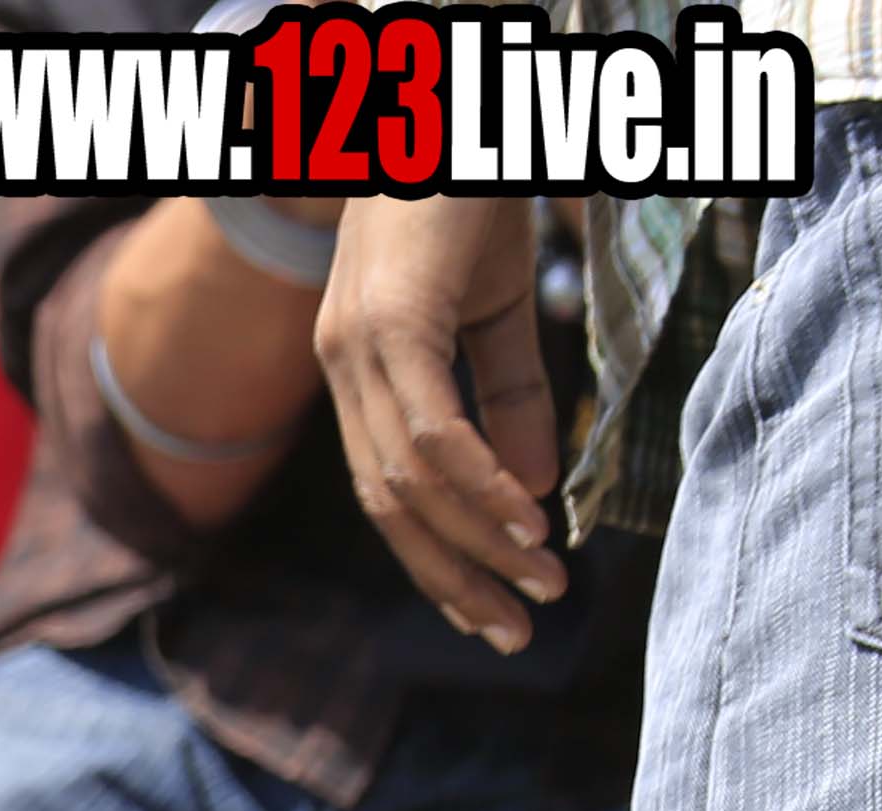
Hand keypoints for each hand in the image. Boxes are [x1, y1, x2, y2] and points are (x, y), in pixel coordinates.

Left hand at [316, 197, 563, 651]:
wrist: (442, 107)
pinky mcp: (390, 324)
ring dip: (476, 541)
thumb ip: (507, 398)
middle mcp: (344, 370)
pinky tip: (522, 521)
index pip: (387, 492)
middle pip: (389, 507)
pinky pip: (430, 429)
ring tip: (537, 584)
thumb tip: (528, 491)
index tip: (485, 610)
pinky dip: (474, 483)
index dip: (435, 557)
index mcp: (359, 374)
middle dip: (452, 577)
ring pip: (409, 480)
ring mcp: (357, 348)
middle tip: (512, 632)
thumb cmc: (469, 200)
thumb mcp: (495, 310)